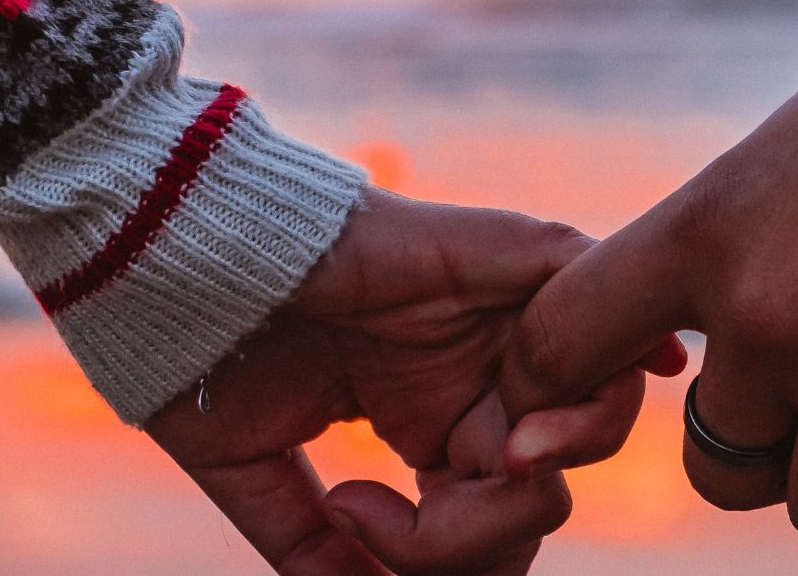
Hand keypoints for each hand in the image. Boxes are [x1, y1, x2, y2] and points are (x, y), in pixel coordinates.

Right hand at [144, 188, 669, 574]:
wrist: (179, 253)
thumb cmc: (205, 348)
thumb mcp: (260, 475)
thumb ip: (318, 551)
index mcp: (432, 418)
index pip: (494, 519)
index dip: (447, 559)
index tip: (354, 519)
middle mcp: (480, 375)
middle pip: (545, 489)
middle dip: (484, 540)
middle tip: (396, 525)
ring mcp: (503, 318)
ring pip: (592, 417)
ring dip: (538, 477)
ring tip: (474, 473)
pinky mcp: (519, 257)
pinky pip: (609, 312)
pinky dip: (617, 362)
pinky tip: (572, 410)